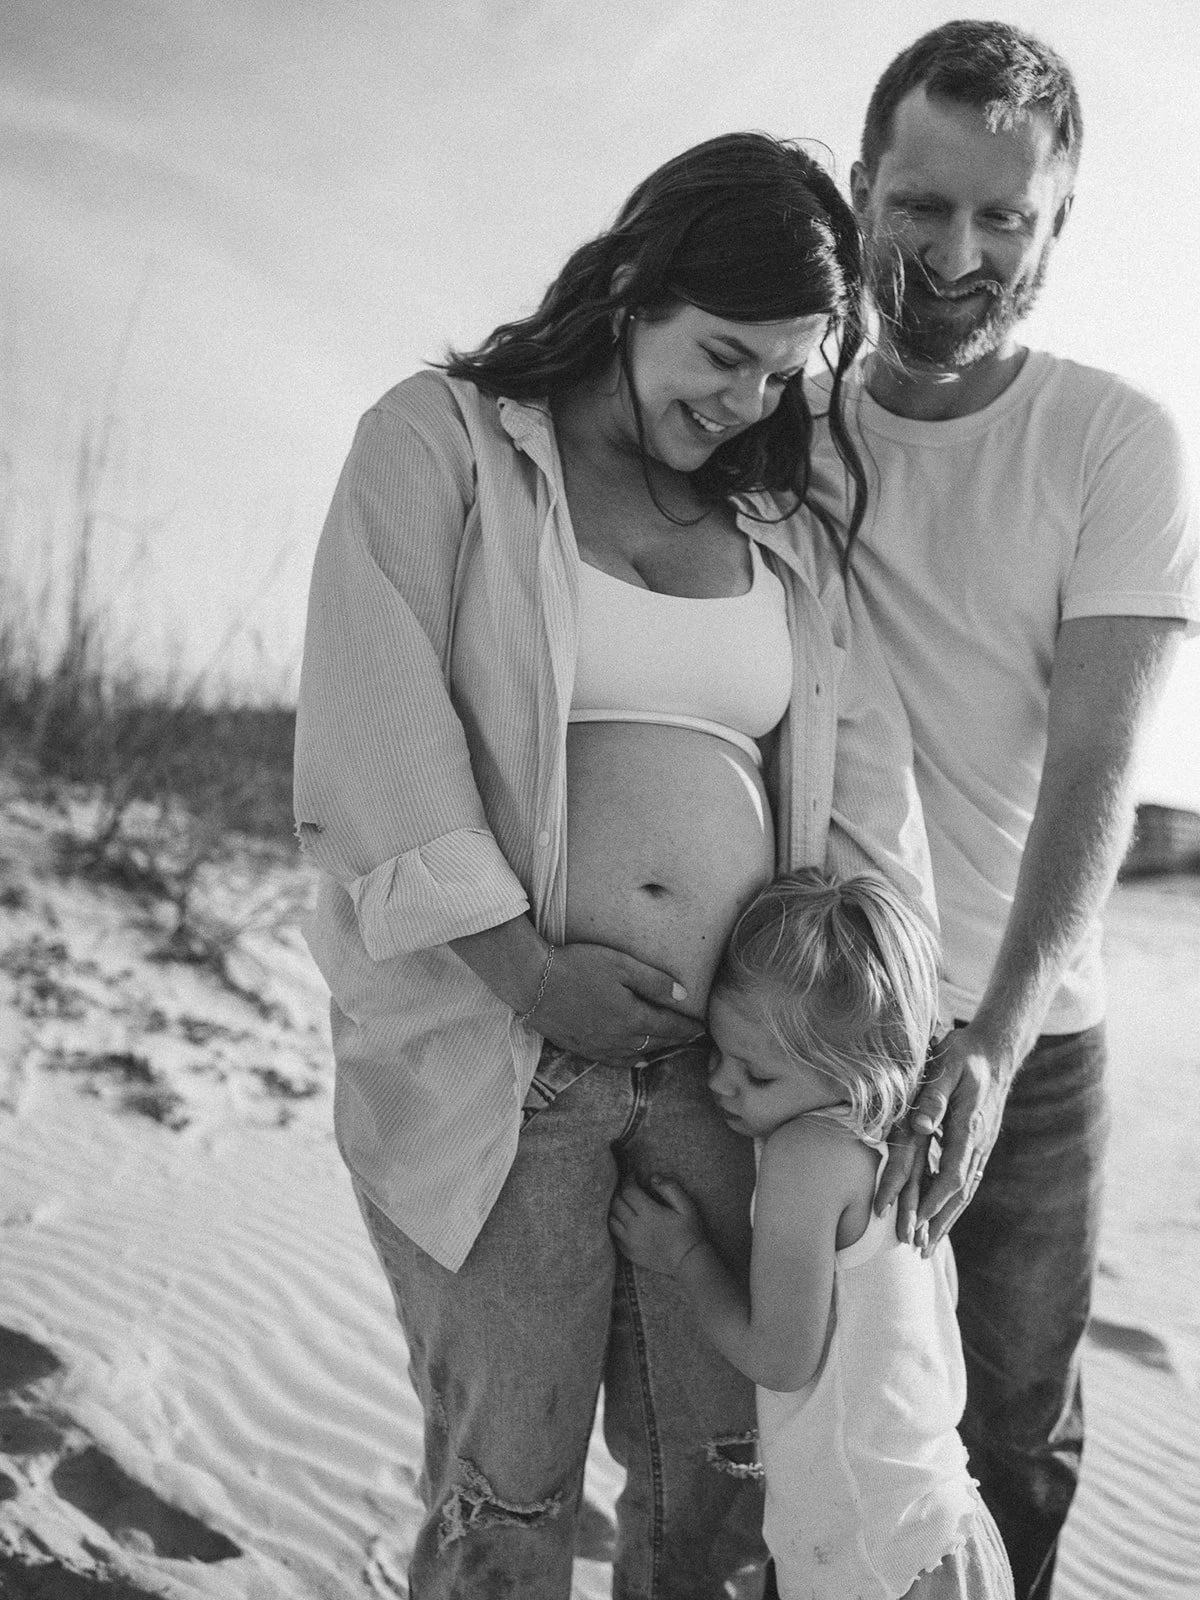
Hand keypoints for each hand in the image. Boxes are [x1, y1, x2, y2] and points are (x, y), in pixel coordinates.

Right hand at [532, 943, 700, 1063]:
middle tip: (692, 1039)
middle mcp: (618, 1039)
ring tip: (669, 1047)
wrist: (533, 981)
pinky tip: (636, 1059)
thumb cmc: (578, 966)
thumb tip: (683, 996)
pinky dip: (631, 1060)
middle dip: (676, 1040)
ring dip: (656, 1050)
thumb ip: (654, 981)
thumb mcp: (621, 965)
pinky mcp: (581, 1048)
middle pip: (655, 1042)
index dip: (688, 1028)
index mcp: (632, 1018)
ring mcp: (598, 1047)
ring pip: (637, 1054)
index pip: (669, 1027)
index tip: (702, 1029)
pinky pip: (614, 1061)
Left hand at [609, 1175, 705, 1275]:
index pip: (628, 1191)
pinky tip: (623, 1221)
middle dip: (620, 1191)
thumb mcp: (686, 1206)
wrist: (688, 1261)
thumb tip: (653, 1177)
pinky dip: (616, 1225)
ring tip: (623, 1203)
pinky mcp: (629, 1253)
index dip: (628, 1179)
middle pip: (616, 1203)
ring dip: (614, 1209)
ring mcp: (630, 1242)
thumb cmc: (690, 1232)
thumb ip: (670, 1188)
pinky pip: (614, 1236)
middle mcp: (635, 1228)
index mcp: (649, 1214)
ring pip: (611, 1220)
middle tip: (628, 1187)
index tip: (633, 1175)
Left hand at [879, 1025, 1014, 1252]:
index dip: (934, 1201)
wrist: (995, 1050)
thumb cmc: (964, 1054)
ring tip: (929, 1245)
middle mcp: (978, 1143)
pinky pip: (967, 1181)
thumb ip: (934, 1097)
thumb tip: (920, 1124)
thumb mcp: (946, 1066)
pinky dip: (955, 1203)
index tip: (917, 1222)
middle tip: (920, 1251)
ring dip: (947, 1219)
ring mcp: (982, 1147)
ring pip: (965, 1191)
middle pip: (959, 1193)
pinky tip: (944, 1216)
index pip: (952, 1174)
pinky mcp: (980, 1145)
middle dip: (939, 1223)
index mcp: (968, 1128)